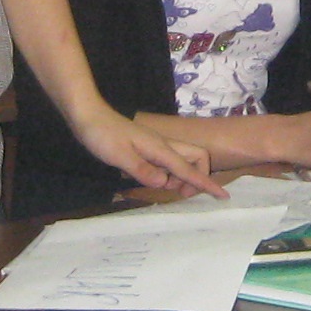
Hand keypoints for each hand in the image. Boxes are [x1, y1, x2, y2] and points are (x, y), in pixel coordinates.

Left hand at [83, 107, 225, 199]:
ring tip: (160, 186)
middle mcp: (163, 146)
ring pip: (182, 160)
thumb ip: (142, 170)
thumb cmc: (102, 135)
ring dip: (179, 176)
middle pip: (196, 157)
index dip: (206, 183)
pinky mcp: (147, 147)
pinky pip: (168, 161)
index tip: (223, 196)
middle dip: (197, 176)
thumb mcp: (119, 156)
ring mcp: (155, 145)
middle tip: (179, 193)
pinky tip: (151, 177)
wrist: (88, 115)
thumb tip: (164, 183)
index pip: (189, 168)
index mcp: (160, 149)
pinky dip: (167, 172)